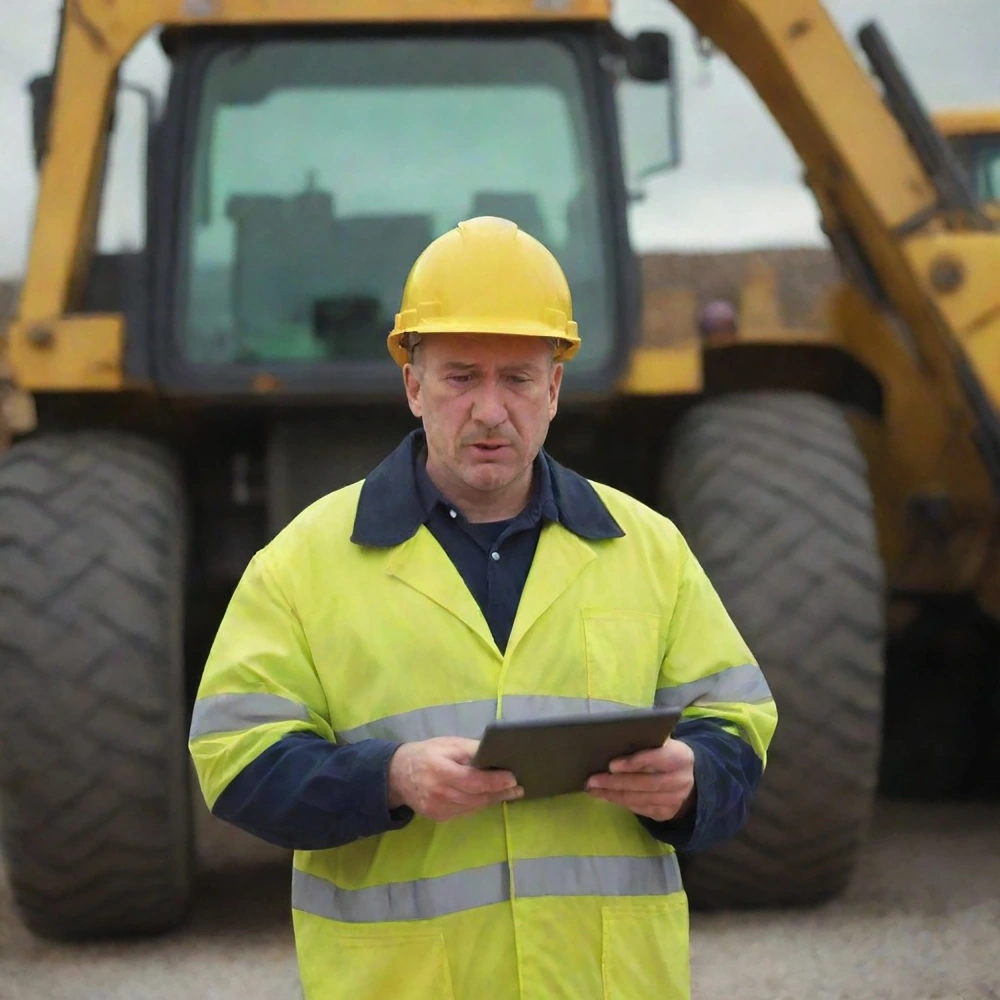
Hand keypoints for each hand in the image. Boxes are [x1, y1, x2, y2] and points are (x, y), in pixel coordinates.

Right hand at [387, 737, 522, 821]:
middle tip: (518, 788)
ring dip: (491, 800)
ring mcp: (438, 809)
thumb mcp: (447, 744)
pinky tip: (487, 797)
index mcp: (440, 771)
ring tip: (508, 792)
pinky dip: (477, 804)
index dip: (494, 781)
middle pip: (476, 797)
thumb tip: (494, 752)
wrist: (397, 775)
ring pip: (473, 806)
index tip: (512, 778)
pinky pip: (464, 811)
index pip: (473, 781)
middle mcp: (439, 793)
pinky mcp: (438, 817)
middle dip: (499, 792)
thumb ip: (470, 749)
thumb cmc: (426, 754)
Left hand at [585, 738, 694, 822]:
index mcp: (680, 757)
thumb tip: (614, 741)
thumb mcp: (662, 743)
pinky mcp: (667, 813)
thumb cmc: (666, 753)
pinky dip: (621, 803)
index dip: (633, 762)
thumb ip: (645, 742)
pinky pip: (640, 809)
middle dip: (615, 782)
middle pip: (644, 783)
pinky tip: (606, 796)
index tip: (611, 765)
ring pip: (639, 799)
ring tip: (593, 789)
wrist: (688, 777)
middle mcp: (680, 780)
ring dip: (613, 795)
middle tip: (592, 780)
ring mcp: (675, 800)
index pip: (656, 759)